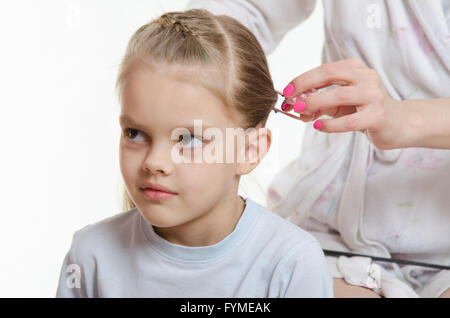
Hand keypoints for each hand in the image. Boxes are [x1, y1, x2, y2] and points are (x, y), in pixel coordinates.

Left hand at [283, 57, 401, 149]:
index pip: (325, 69)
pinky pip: (349, 120)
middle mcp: (366, 77)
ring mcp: (374, 95)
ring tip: (301, 112)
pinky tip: (318, 126)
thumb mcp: (340, 104)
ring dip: (316, 103)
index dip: (303, 79)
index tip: (287, 90)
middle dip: (306, 85)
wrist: (397, 124)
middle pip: (331, 74)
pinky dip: (330, 124)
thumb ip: (320, 104)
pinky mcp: (378, 116)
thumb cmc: (364, 110)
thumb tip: (297, 108)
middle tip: (290, 99)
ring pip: (340, 95)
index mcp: (355, 68)